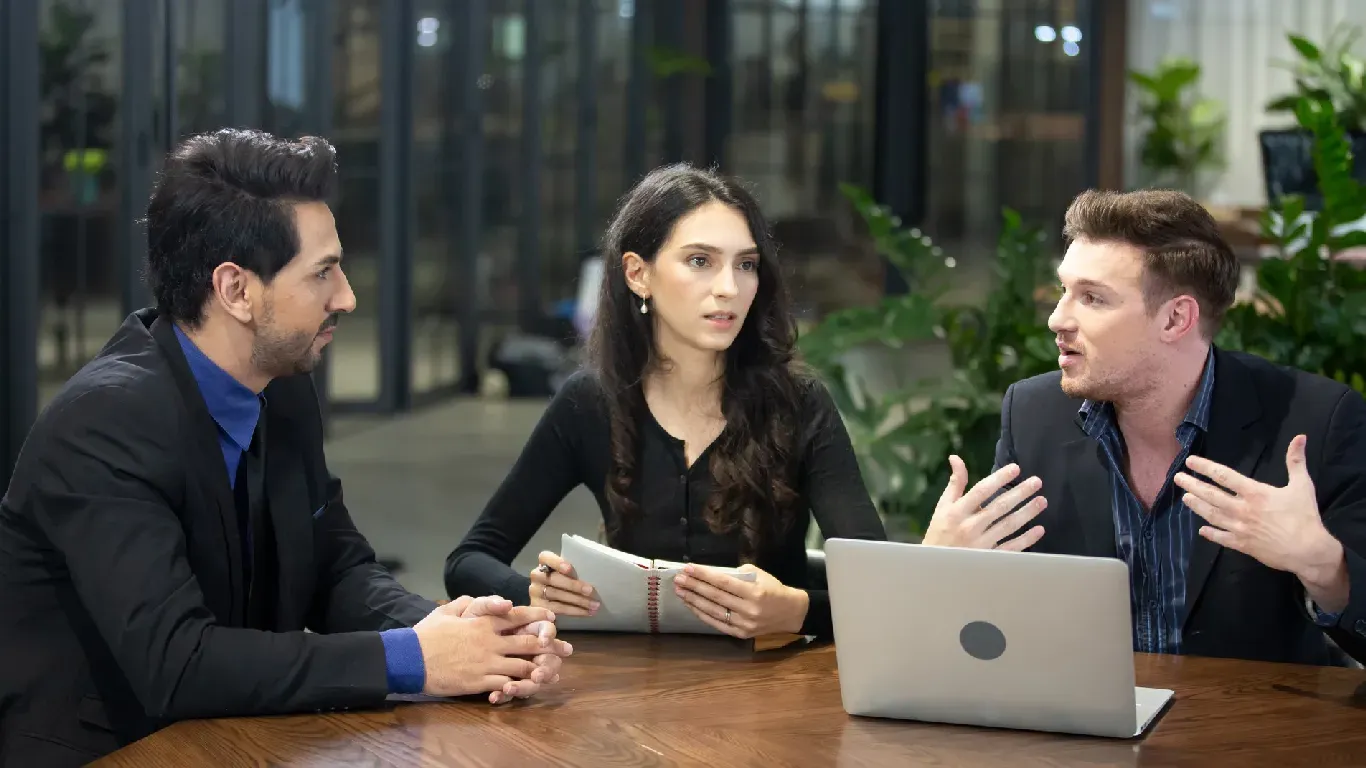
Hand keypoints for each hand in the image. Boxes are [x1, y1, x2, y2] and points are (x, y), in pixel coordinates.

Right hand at [413, 600, 572, 702]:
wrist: (409, 659)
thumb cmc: (426, 634)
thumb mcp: (447, 610)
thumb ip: (469, 603)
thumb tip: (486, 600)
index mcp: (483, 622)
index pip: (517, 616)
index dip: (538, 616)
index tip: (552, 618)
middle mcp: (489, 641)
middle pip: (528, 642)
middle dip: (550, 645)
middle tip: (567, 648)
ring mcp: (486, 663)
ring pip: (522, 666)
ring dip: (540, 668)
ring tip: (553, 671)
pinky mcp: (479, 682)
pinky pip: (506, 685)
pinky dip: (519, 686)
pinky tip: (530, 687)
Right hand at [529, 551, 598, 616]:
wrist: (550, 600)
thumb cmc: (566, 581)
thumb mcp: (568, 573)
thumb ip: (574, 571)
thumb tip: (594, 573)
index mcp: (544, 563)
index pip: (546, 557)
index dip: (557, 562)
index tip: (570, 568)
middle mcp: (537, 576)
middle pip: (554, 579)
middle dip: (574, 585)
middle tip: (590, 591)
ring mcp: (535, 592)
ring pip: (556, 595)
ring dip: (578, 601)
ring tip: (594, 605)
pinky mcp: (538, 607)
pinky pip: (556, 609)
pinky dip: (574, 611)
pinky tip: (586, 612)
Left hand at [673, 564, 808, 638]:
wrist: (790, 613)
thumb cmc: (774, 590)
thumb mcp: (760, 575)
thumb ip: (738, 574)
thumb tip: (713, 574)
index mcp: (755, 593)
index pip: (723, 582)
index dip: (704, 575)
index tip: (688, 568)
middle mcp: (748, 610)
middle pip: (715, 597)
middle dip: (694, 586)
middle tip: (678, 579)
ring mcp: (744, 625)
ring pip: (713, 611)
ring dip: (693, 601)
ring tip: (680, 591)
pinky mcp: (740, 634)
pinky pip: (717, 623)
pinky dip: (702, 614)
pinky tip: (691, 605)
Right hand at [922, 456, 1046, 549]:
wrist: (935, 568)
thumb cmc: (939, 533)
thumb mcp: (942, 507)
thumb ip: (954, 483)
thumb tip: (956, 458)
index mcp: (957, 512)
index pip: (981, 491)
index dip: (999, 478)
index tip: (1015, 468)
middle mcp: (969, 527)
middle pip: (999, 507)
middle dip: (1020, 493)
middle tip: (1037, 482)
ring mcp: (981, 544)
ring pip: (1008, 526)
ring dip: (1027, 513)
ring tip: (1042, 501)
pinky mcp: (989, 558)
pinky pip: (1011, 548)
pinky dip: (1026, 539)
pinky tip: (1039, 529)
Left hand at [1174, 435, 1347, 609]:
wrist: (1308, 551)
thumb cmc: (1305, 516)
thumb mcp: (1302, 485)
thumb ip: (1296, 461)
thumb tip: (1300, 437)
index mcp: (1254, 493)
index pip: (1224, 476)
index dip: (1205, 467)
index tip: (1190, 461)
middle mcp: (1242, 509)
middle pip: (1211, 495)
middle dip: (1192, 485)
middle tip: (1177, 478)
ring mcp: (1240, 528)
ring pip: (1212, 515)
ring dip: (1197, 506)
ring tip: (1185, 498)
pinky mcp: (1242, 545)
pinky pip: (1222, 538)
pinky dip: (1211, 534)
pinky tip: (1202, 530)